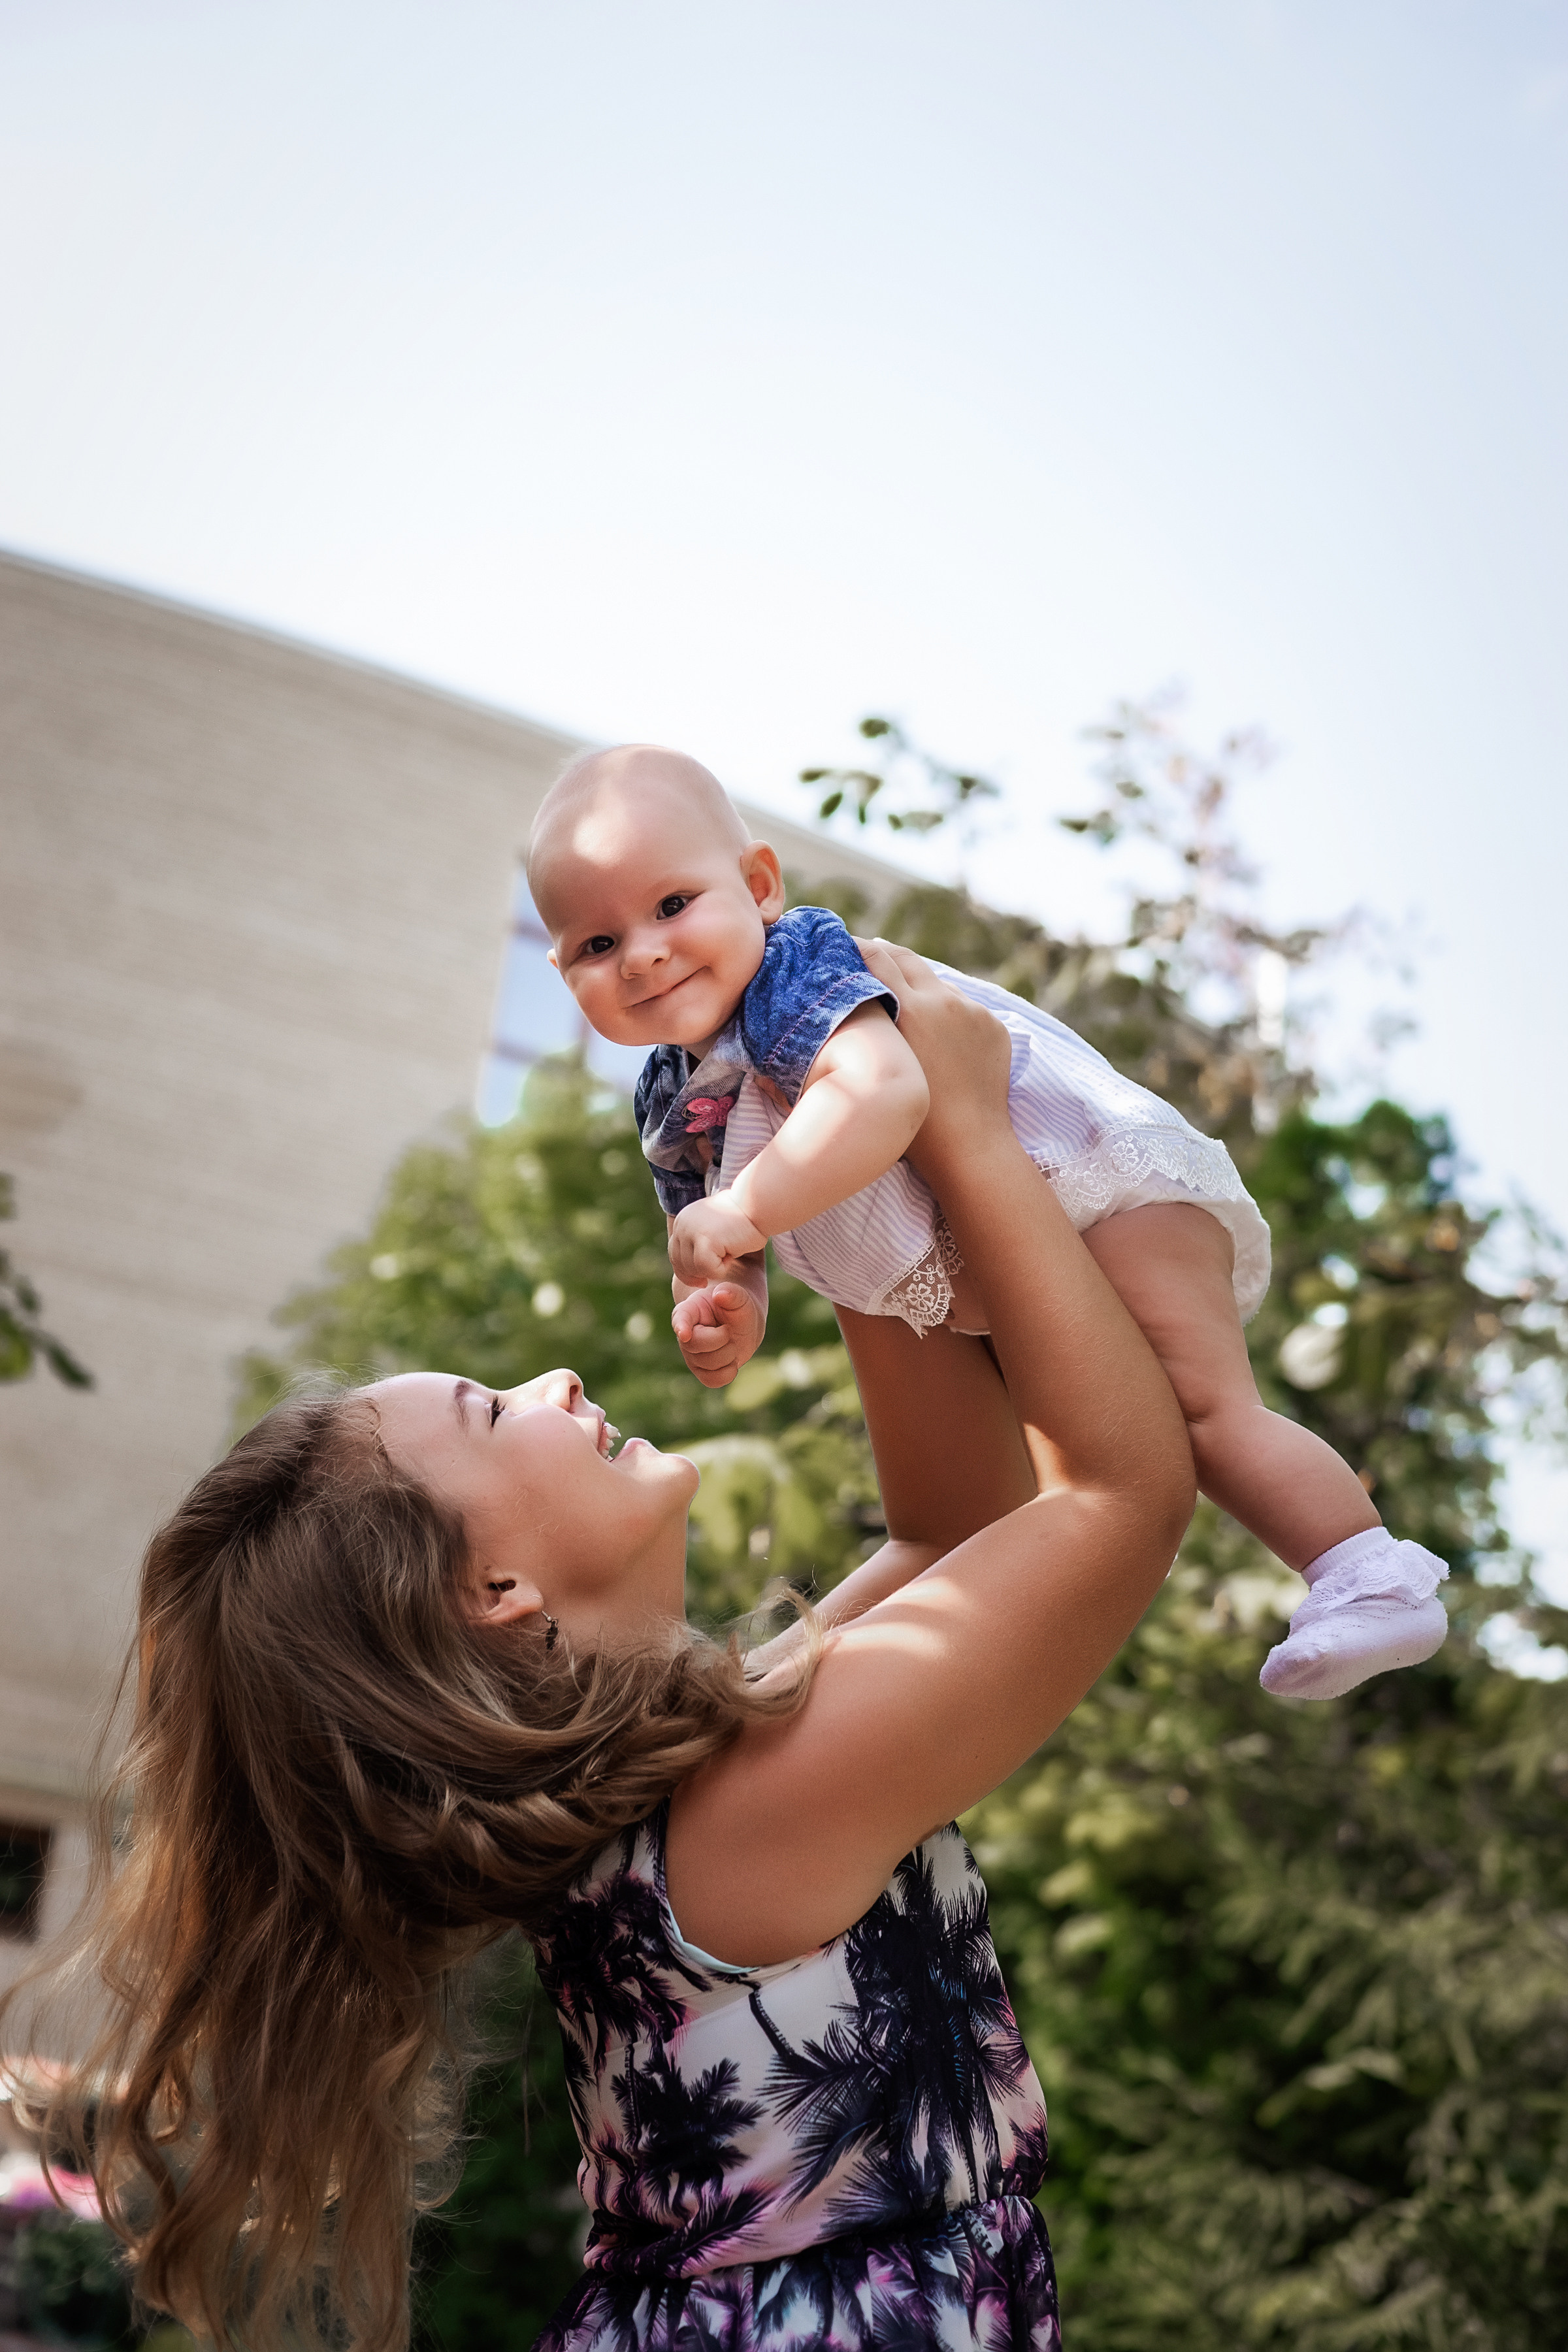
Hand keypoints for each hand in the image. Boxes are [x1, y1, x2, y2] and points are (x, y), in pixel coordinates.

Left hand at [669, 1195, 767, 1287]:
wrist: (759, 1204)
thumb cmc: (744, 1219)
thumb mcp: (714, 1227)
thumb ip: (700, 1240)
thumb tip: (693, 1263)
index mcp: (682, 1221)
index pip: (675, 1255)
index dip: (686, 1272)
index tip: (701, 1281)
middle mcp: (682, 1224)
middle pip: (681, 1264)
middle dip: (699, 1274)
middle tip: (721, 1266)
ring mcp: (691, 1231)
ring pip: (694, 1269)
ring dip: (714, 1269)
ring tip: (730, 1251)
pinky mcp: (705, 1240)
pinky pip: (707, 1269)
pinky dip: (721, 1270)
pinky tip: (733, 1255)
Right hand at [673, 1280, 767, 1387]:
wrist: (743, 1325)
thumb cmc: (736, 1307)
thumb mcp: (739, 1297)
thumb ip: (732, 1293)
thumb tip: (721, 1294)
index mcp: (689, 1310)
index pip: (681, 1318)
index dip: (681, 1326)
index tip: (685, 1334)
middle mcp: (685, 1334)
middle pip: (697, 1345)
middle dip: (722, 1339)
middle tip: (729, 1329)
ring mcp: (691, 1355)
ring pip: (708, 1364)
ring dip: (729, 1354)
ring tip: (731, 1342)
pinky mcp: (700, 1371)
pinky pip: (713, 1380)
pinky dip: (728, 1372)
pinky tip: (731, 1360)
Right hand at [851, 938, 1011, 1185]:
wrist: (970, 1145)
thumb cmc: (911, 1121)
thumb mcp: (878, 1067)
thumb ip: (862, 1031)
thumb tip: (842, 1009)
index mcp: (910, 1008)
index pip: (877, 958)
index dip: (857, 948)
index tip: (843, 946)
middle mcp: (943, 1001)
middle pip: (908, 959)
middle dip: (886, 954)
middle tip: (869, 955)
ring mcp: (973, 1012)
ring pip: (939, 986)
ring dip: (920, 990)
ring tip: (906, 1006)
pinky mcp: (994, 1027)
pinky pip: (965, 1010)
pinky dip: (948, 1016)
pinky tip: (939, 1038)